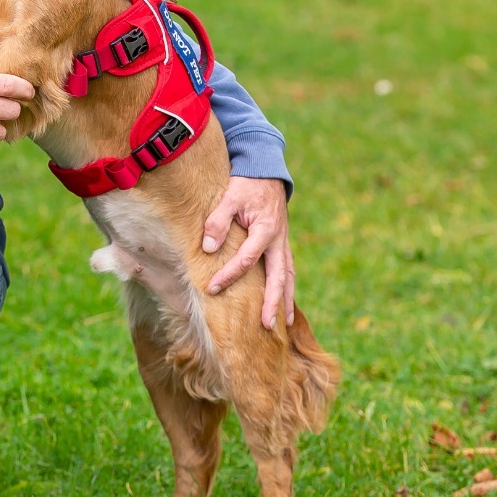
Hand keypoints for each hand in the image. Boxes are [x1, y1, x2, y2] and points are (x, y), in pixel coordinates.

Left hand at [201, 176, 293, 328]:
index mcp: (266, 229)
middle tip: (266, 325)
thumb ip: (218, 222)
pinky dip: (285, 288)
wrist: (265, 171)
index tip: (211, 288)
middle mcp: (279, 240)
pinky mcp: (281, 244)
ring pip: (287, 276)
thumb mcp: (229, 197)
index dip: (228, 275)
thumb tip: (208, 248)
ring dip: (284, 300)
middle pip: (278, 277)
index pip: (246, 260)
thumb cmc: (246, 184)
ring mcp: (283, 243)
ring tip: (282, 323)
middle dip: (272, 302)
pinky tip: (282, 304)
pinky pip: (286, 270)